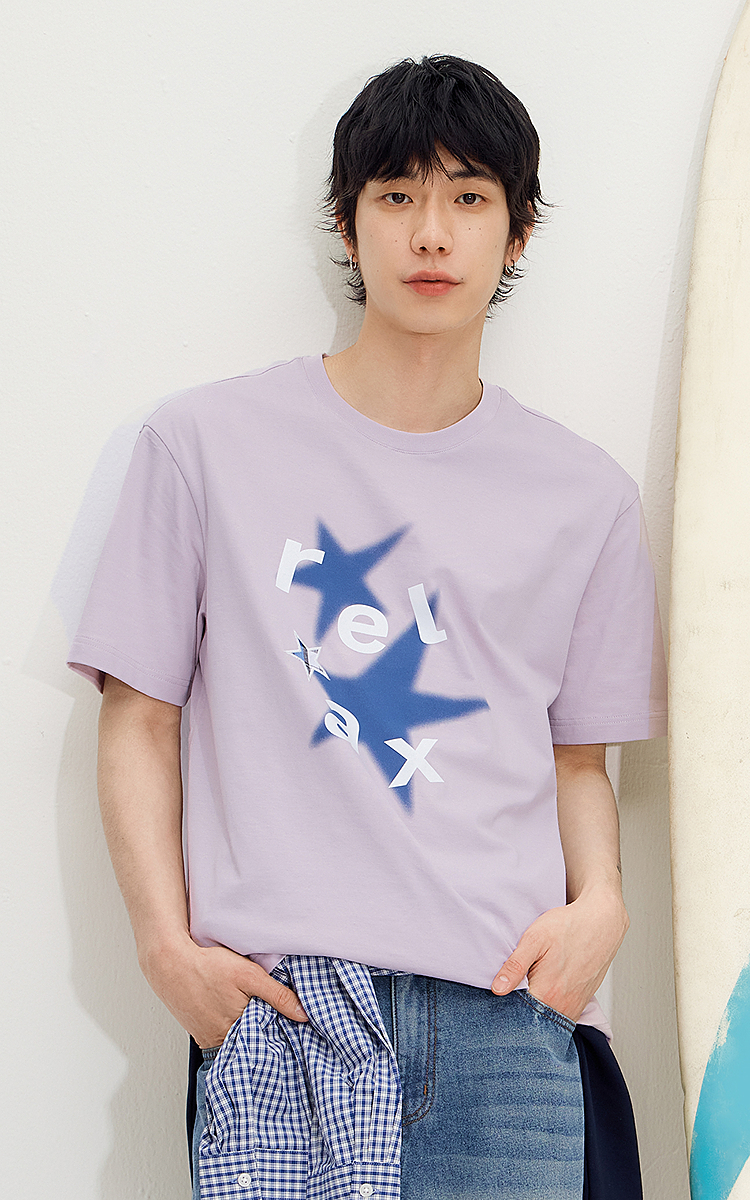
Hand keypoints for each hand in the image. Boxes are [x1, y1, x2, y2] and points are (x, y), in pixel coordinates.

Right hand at [139, 933, 307, 1048]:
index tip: (296, 1032)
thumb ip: (278, 995)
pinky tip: (238, 1018)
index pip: (270, 1042)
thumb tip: (304, 1015)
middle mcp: (224, 1041)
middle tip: (280, 1026)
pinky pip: (224, 1041)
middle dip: (267, 1037)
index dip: (283, 1035)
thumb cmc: (208, 967)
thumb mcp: (249, 975)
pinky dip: (234, 1033)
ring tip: (257, 1018)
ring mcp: (211, 1040)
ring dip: (250, 1035)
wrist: (170, 965)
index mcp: (240, 1028)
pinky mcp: (201, 1036)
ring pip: (239, 1043)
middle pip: (254, 1045)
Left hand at [490, 888, 628, 1022]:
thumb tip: (498, 989)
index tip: (496, 997)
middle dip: (516, 1011)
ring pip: (546, 1020)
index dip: (502, 1007)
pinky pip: (560, 1016)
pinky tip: (543, 992)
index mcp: (546, 994)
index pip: (515, 1016)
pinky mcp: (581, 1004)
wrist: (601, 923)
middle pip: (530, 1021)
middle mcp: (562, 1007)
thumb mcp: (535, 939)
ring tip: (528, 989)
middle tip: (511, 989)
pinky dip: (548, 1010)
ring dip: (533, 1011)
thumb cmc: (568, 927)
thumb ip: (515, 966)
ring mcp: (574, 1008)